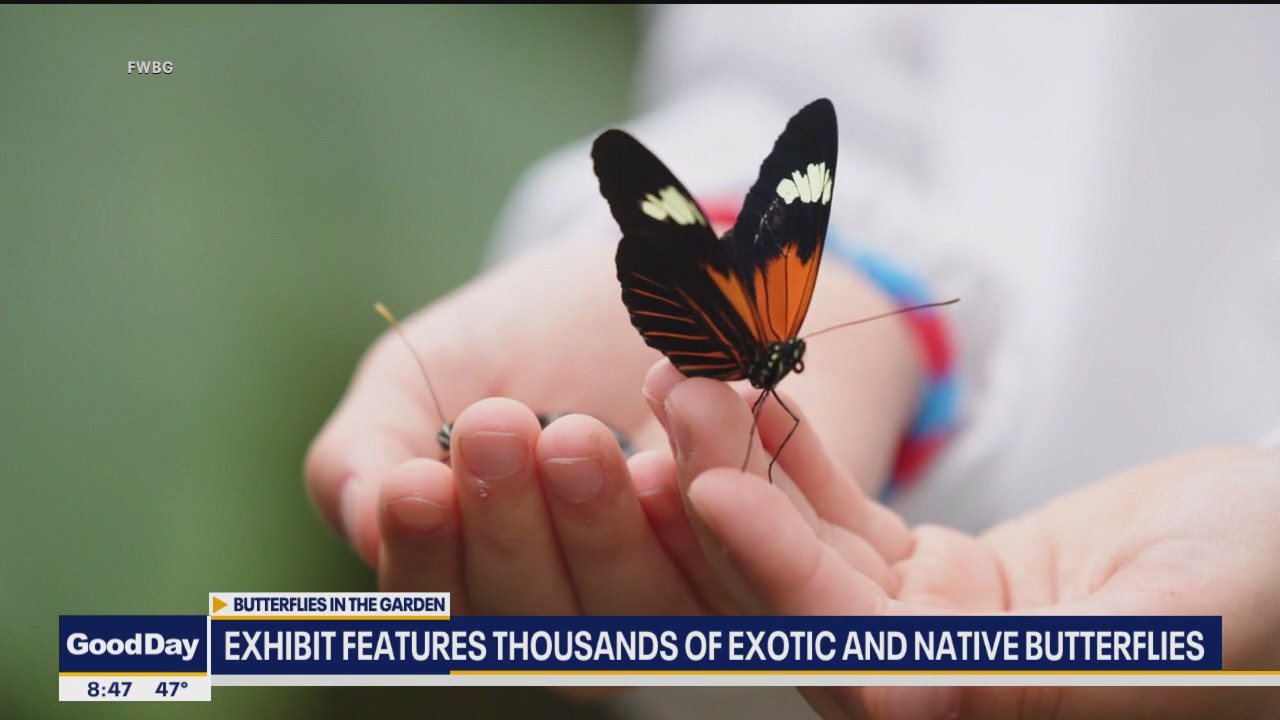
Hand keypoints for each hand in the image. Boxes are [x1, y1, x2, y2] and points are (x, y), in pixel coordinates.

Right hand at [305, 235, 922, 616]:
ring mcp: (674, 604)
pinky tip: (686, 417)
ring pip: (632, 612)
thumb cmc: (540, 336)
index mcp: (485, 576)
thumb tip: (362, 515)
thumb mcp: (439, 370)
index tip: (413, 483)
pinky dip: (713, 493)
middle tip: (497, 427)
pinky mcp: (765, 572)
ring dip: (602, 527)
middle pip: (533, 621)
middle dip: (510, 528)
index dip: (426, 556)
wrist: (671, 280)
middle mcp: (577, 615)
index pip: (442, 604)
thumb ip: (376, 439)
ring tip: (579, 434)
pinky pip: (740, 566)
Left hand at [653, 369, 1279, 718]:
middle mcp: (937, 686)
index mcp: (988, 711)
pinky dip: (799, 453)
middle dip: (730, 495)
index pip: (851, 660)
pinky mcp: (929, 579)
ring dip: (744, 460)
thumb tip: (908, 698)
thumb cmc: (1267, 587)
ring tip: (689, 371)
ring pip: (807, 548)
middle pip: (800, 598)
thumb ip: (1061, 668)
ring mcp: (924, 630)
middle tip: (675, 391)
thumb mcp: (1183, 625)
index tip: (709, 487)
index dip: (773, 576)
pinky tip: (754, 390)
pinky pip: (844, 516)